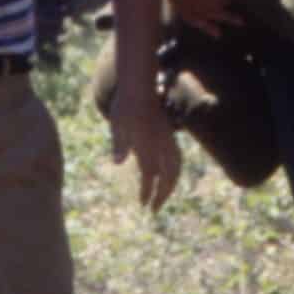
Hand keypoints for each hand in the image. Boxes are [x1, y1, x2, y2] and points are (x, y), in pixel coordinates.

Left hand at [110, 93, 183, 211]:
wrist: (140, 84)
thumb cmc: (124, 104)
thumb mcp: (117, 123)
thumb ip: (119, 143)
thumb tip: (118, 162)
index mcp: (148, 143)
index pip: (150, 174)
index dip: (147, 191)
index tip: (143, 204)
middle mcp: (161, 143)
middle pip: (168, 175)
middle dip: (163, 194)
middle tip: (154, 209)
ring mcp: (167, 139)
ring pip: (176, 167)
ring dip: (171, 184)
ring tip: (163, 196)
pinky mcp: (169, 134)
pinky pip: (177, 157)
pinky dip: (174, 171)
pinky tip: (167, 175)